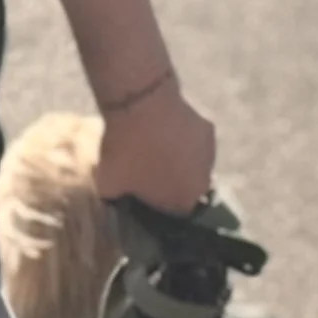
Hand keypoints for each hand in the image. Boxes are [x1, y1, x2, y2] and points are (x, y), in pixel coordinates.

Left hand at [92, 83, 216, 215]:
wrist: (143, 104)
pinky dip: (183, 139)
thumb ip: (117, 198)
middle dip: (171, 182)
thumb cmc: (127, 150)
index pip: (174, 214)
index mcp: (183, 201)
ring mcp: (209, 155)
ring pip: (194, 164)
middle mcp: (204, 182)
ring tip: (155, 147)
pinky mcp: (209, 129)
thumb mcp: (108, 184)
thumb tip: (115, 198)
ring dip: (180, 160)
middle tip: (147, 170)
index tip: (143, 195)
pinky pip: (195, 141)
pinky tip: (164, 129)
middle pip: (187, 189)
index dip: (159, 205)